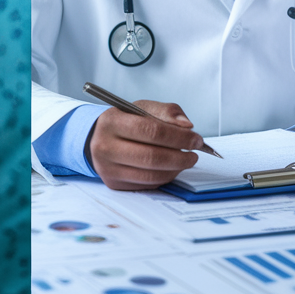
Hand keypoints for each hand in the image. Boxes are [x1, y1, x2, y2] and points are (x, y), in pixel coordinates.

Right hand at [86, 100, 202, 190]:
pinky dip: (165, 177)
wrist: (98, 138)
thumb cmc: (125, 122)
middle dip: (180, 156)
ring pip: (150, 175)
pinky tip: (171, 168)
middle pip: (152, 156)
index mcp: (111, 122)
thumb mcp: (141, 108)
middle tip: (194, 153)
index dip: (178, 136)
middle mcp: (105, 146)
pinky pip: (146, 184)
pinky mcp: (114, 183)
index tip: (195, 138)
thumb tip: (186, 125)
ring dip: (175, 169)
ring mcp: (108, 168)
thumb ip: (166, 111)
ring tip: (185, 160)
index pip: (151, 131)